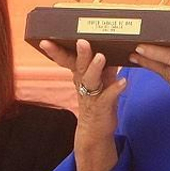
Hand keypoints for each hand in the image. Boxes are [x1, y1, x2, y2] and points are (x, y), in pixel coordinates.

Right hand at [38, 38, 125, 170]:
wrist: (96, 129)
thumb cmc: (98, 99)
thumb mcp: (100, 79)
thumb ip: (105, 64)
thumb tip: (112, 45)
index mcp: (79, 75)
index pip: (66, 60)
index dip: (55, 51)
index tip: (45, 41)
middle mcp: (83, 84)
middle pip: (79, 66)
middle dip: (81, 54)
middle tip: (82, 41)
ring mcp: (91, 95)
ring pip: (91, 80)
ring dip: (96, 67)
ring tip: (101, 57)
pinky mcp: (102, 106)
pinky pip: (108, 96)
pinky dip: (116, 88)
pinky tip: (124, 81)